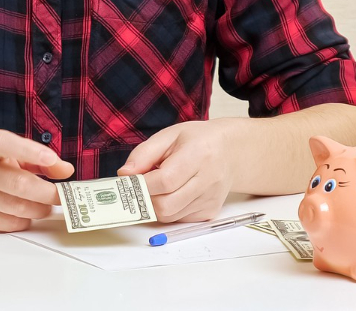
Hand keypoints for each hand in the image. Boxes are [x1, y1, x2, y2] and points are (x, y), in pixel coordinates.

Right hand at [0, 129, 74, 231]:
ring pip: (14, 207)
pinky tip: (25, 214)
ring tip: (45, 205)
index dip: (28, 150)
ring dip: (38, 209)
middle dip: (46, 192)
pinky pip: (5, 223)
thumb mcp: (5, 152)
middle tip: (61, 195)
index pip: (3, 143)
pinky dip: (22, 221)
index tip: (51, 158)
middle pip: (16, 183)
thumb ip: (37, 158)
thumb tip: (65, 170)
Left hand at [118, 120, 232, 223]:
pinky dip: (169, 210)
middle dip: (146, 199)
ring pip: (170, 216)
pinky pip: (179, 219)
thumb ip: (143, 154)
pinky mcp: (210, 213)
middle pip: (166, 205)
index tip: (129, 181)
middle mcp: (208, 180)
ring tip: (157, 188)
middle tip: (140, 187)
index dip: (142, 185)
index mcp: (198, 154)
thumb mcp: (168, 136)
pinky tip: (172, 194)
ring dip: (155, 206)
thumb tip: (124, 175)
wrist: (231, 152)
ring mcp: (210, 200)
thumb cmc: (197, 141)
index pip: (165, 181)